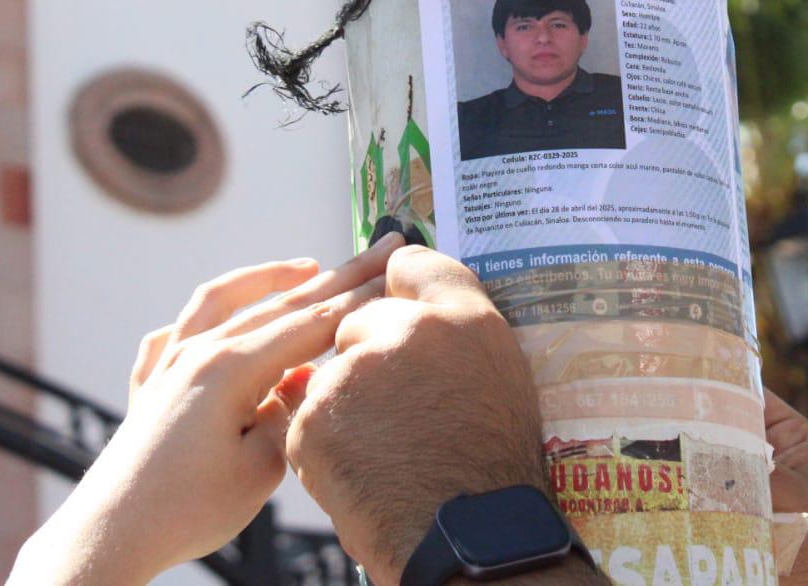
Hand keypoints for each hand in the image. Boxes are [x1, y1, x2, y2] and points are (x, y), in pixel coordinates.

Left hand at [9, 234, 403, 584]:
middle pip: (279, 303)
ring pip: (221, 300)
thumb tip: (302, 380)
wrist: (111, 535)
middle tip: (376, 250)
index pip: (310, 325)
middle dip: (334, 277)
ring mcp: (169, 363)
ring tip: (305, 265)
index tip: (393, 270)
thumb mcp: (260, 469)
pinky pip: (176, 332)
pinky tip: (215, 323)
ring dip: (267, 278)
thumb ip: (289, 414)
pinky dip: (203, 317)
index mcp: (231, 368)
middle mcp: (198, 352)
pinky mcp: (150, 386)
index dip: (357, 299)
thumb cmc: (187, 510)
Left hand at [285, 246, 601, 583]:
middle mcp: (403, 331)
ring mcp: (353, 375)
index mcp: (458, 315)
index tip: (391, 289)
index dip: (397, 286)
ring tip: (387, 449)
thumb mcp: (497, 366)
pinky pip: (309, 420)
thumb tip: (404, 267)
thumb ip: (451, 311)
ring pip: (331, 375)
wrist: (472, 541)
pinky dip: (326, 445)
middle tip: (398, 404)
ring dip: (345, 404)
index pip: (412, 268)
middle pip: (360, 324)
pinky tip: (364, 471)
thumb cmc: (495, 461)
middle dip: (367, 356)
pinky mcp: (315, 422)